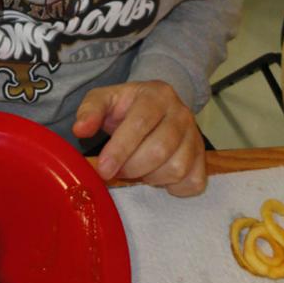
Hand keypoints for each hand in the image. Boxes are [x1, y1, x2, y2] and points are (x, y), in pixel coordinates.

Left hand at [72, 80, 205, 196]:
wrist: (157, 106)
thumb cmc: (126, 106)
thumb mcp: (105, 99)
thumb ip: (90, 110)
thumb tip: (80, 129)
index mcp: (157, 94)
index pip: (140, 123)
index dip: (121, 149)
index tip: (103, 169)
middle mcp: (181, 113)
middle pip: (160, 149)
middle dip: (132, 167)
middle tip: (116, 170)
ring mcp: (196, 136)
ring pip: (177, 168)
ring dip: (150, 178)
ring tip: (137, 169)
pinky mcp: (203, 158)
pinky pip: (193, 182)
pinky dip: (173, 187)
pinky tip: (157, 176)